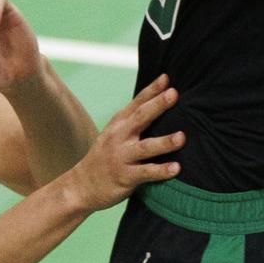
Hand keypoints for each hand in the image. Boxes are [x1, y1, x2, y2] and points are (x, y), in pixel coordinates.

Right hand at [62, 76, 183, 211]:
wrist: (81, 185)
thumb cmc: (105, 156)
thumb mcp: (114, 133)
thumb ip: (133, 120)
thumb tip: (159, 102)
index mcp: (119, 124)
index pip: (137, 103)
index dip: (152, 89)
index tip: (166, 78)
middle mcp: (119, 137)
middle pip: (140, 118)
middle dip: (157, 105)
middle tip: (174, 94)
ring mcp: (121, 157)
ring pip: (145, 147)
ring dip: (164, 142)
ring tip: (182, 137)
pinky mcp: (124, 177)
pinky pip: (145, 173)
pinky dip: (161, 170)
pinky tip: (176, 168)